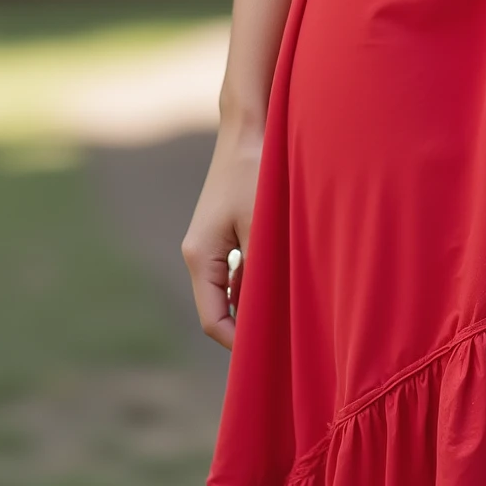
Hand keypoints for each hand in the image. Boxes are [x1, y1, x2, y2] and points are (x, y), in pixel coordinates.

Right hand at [181, 123, 262, 349]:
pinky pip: (236, 271)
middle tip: (281, 347)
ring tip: (286, 321)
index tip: (266, 357)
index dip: (238, 343)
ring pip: (228, 289)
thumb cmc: (257, 173)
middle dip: (246, 328)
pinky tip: (283, 287)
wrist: (250, 127)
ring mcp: (210, 242)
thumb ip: (260, 271)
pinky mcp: (225, 231)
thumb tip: (265, 315)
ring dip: (252, 304)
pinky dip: (255, 283)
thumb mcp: (262, 225)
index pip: (212, 318)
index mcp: (199, 256)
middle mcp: (198, 254)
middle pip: (217, 308)